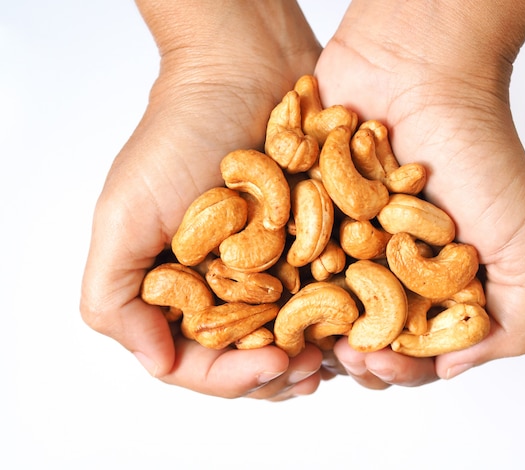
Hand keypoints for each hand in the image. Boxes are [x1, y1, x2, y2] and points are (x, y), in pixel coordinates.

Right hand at [80, 0, 325, 400]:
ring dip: (307, 355)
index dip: (229, 378)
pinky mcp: (300, 243)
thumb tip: (154, 361)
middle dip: (274, 375)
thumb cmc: (177, 136)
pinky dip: (332, 317)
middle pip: (240, 358)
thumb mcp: (124, 215)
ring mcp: (260, 267)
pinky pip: (318, 296)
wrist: (241, 72)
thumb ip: (114, 296)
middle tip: (308, 372)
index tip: (274, 365)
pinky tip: (350, 325)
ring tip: (332, 359)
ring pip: (283, 337)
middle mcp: (213, 284)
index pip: (192, 360)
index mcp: (168, 288)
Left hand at [314, 0, 524, 388]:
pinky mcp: (304, 211)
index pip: (416, 349)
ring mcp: (343, 239)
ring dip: (312, 332)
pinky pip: (285, 258)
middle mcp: (389, 265)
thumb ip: (514, 317)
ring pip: (319, 307)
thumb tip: (456, 367)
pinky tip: (277, 299)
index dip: (401, 370)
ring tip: (309, 336)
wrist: (418, 70)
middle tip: (346, 356)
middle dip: (354, 355)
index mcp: (437, 281)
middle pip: (364, 334)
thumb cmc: (478, 152)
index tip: (385, 367)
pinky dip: (279, 283)